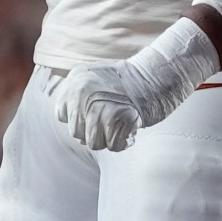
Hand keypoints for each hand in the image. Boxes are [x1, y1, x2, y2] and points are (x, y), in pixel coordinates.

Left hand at [50, 19, 218, 152]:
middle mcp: (83, 92)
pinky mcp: (120, 119)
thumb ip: (81, 101)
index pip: (62, 115)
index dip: (81, 119)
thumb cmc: (130, 82)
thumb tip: (80, 137)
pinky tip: (131, 128)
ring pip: (93, 143)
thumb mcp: (96, 80)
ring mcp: (100, 107)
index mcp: (76, 80)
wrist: (159, 74)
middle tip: (113, 118)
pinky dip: (123, 142)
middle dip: (95, 131)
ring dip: (108, 139)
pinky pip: (114, 146)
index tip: (98, 112)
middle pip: (76, 133)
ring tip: (121, 123)